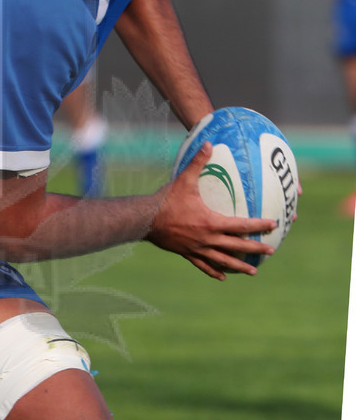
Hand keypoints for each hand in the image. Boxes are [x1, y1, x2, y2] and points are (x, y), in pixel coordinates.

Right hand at [147, 143, 277, 280]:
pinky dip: (215, 271)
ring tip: (253, 271)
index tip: (273, 225)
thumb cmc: (166, 200)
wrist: (145, 220)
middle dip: (255, 249)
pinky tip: (223, 276)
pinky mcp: (187, 254)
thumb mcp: (184, 180)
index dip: (258, 225)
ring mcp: (198, 249)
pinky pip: (204, 265)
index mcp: (211, 222)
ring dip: (239, 266)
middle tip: (270, 251)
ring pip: (223, 261)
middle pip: (237, 246)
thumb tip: (209, 143)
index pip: (241, 225)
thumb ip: (198, 162)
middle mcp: (208, 239)